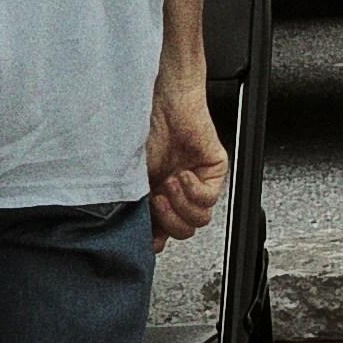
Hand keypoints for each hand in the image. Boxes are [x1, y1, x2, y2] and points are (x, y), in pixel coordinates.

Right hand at [148, 69, 226, 246]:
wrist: (156, 102)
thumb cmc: (137, 132)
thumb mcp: (127, 179)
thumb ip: (131, 207)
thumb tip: (133, 237)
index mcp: (154, 196)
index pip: (161, 234)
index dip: (154, 241)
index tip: (145, 238)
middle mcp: (176, 193)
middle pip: (182, 231)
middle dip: (167, 221)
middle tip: (155, 201)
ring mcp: (196, 182)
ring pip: (199, 220)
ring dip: (180, 206)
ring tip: (168, 185)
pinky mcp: (214, 169)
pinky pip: (210, 198)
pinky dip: (193, 191)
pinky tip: (182, 175)